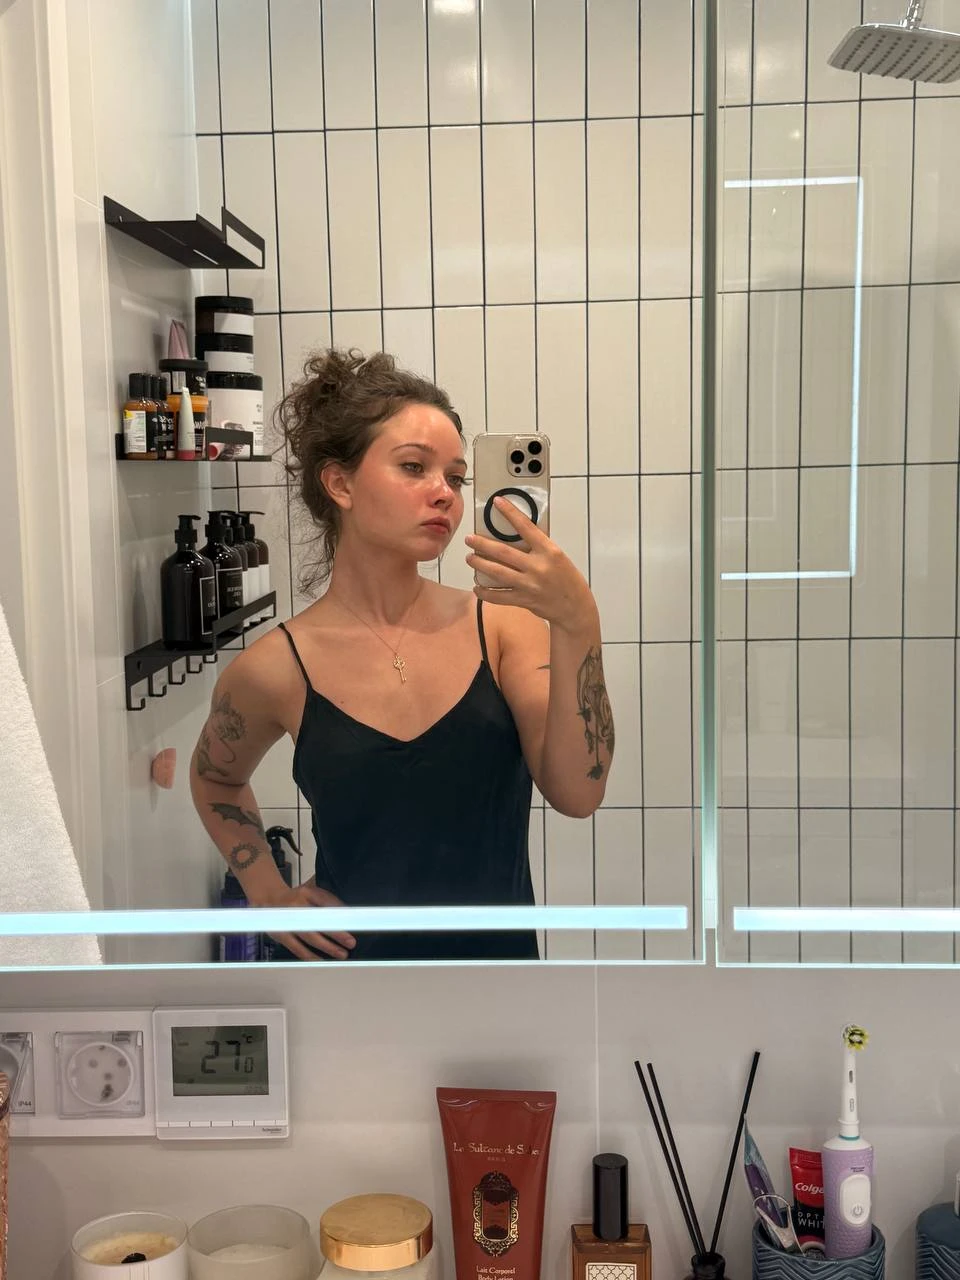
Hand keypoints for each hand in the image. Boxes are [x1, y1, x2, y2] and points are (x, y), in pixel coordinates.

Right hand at [261, 877, 356, 960]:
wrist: (269, 899)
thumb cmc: (296, 897)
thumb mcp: (311, 891)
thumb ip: (328, 900)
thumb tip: (348, 914)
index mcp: (307, 892)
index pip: (327, 902)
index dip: (340, 913)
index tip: (352, 923)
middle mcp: (297, 905)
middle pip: (319, 921)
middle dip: (336, 933)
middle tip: (350, 942)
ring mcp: (288, 921)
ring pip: (310, 937)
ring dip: (326, 947)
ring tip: (341, 953)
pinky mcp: (282, 935)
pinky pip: (297, 948)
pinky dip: (309, 955)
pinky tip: (321, 960)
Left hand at [465, 497, 596, 630]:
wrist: (575, 607)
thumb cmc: (567, 578)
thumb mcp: (557, 557)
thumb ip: (538, 548)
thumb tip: (515, 536)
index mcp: (549, 551)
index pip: (526, 527)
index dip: (510, 513)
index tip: (497, 502)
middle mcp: (538, 567)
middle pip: (503, 552)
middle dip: (482, 544)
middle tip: (469, 539)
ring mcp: (529, 585)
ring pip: (497, 573)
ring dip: (480, 564)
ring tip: (470, 558)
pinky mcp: (523, 600)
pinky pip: (498, 596)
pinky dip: (485, 592)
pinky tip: (477, 587)